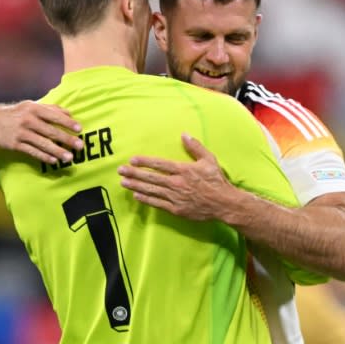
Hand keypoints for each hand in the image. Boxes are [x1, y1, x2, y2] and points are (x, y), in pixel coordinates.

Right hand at [0, 101, 83, 163]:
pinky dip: (44, 156)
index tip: (79, 129)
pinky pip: (32, 151)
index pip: (54, 116)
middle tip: (80, 146)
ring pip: (42, 143)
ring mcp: (21, 133)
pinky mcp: (15, 145)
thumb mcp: (32, 106)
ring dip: (57, 151)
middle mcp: (28, 120)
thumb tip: (70, 114)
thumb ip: (51, 108)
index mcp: (34, 109)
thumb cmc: (18, 113)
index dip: (67, 123)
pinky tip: (54, 161)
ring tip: (70, 157)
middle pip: (50, 131)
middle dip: (66, 139)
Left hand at [117, 133, 233, 220]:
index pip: (159, 164)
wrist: (224, 204)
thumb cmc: (217, 181)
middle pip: (151, 177)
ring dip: (136, 186)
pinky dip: (146, 200)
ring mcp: (175, 197)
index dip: (145, 162)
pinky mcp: (176, 209)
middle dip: (134, 174)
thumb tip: (184, 134)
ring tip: (123, 182)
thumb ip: (195, 147)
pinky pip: (158, 204)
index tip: (132, 160)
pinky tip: (136, 196)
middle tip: (120, 171)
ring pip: (151, 190)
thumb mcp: (209, 160)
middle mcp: (177, 183)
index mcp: (183, 170)